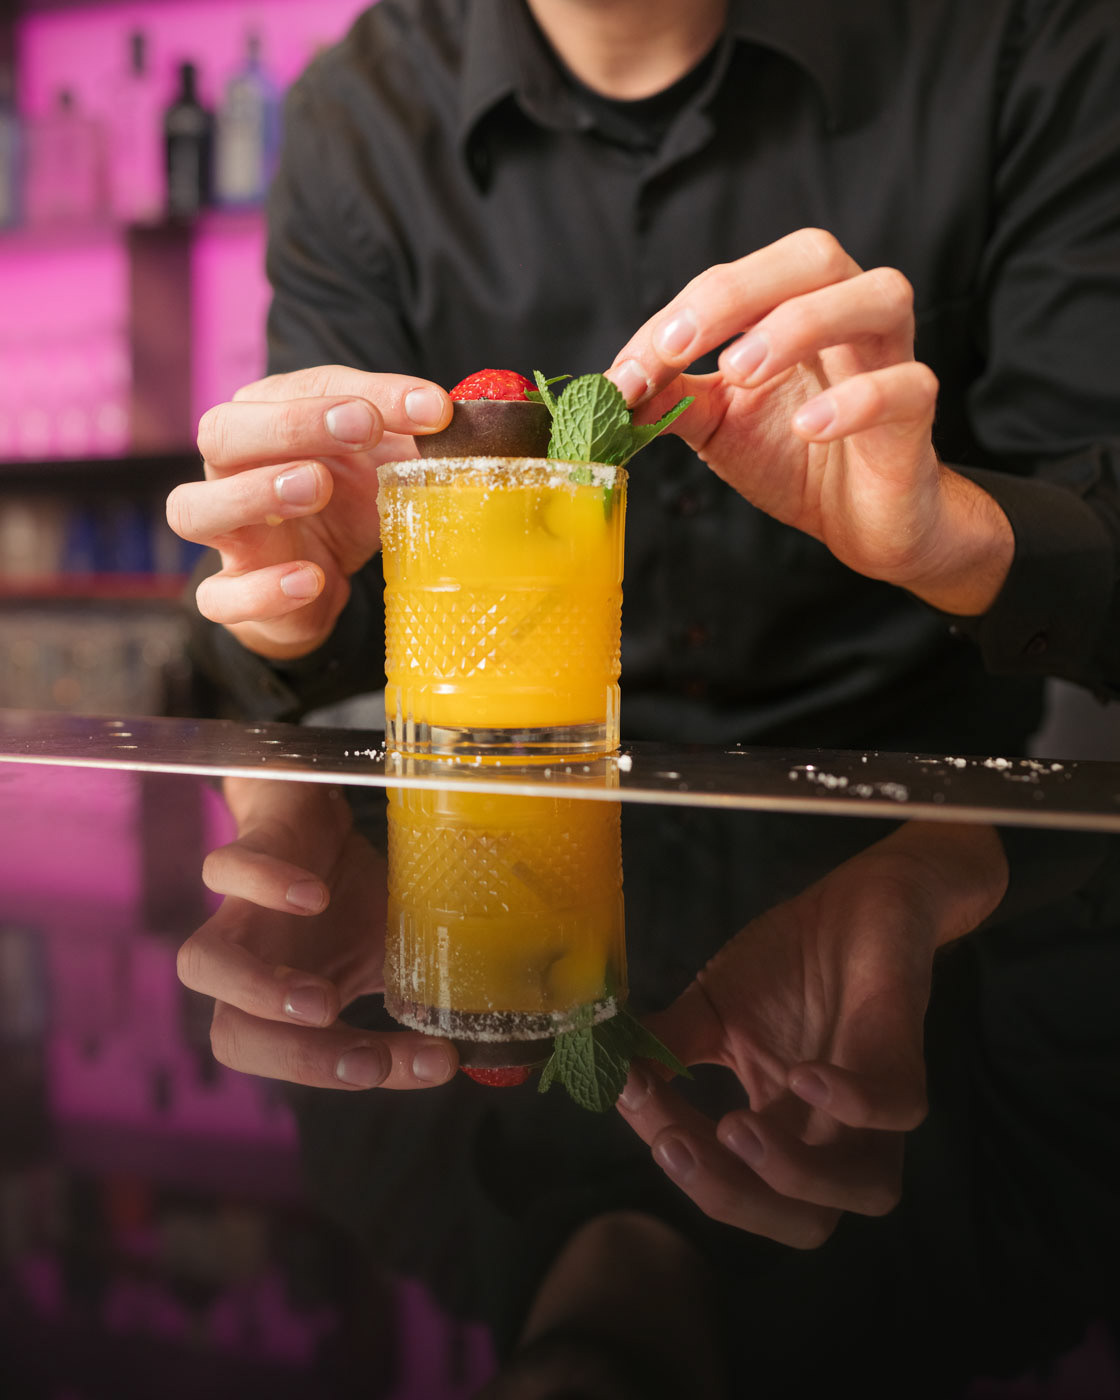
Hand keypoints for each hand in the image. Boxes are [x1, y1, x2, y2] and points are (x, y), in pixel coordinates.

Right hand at [166, 366, 451, 659]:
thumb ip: (417, 432)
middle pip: (222, 433)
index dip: (363, 391)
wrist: (320, 581)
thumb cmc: (346, 501)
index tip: (428, 408)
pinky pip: (218, 597)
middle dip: (292, 425)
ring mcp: (227, 536)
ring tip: (315, 487)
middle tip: (361, 427)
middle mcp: (230, 471)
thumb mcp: (386, 459)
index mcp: (265, 421)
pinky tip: (310, 579)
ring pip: (193, 508)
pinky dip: (262, 589)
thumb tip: (459, 415)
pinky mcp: (232, 595)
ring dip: (251, 495)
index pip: (298, 388)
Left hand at [175, 777, 457, 1090]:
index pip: (300, 1058)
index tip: (435, 1065)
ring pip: (201, 964)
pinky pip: (226, 871)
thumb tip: (477, 1041)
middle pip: (232, 1037)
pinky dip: (263, 885)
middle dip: (296, 1059)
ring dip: (256, 992)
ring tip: (321, 1004)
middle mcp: (252, 967)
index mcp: (282, 1004)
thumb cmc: (349, 901)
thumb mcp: (388, 953)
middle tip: (365, 1060)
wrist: (314, 821)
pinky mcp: (246, 851)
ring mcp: (242, 912)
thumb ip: (416, 996)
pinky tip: (314, 896)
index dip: (361, 1072)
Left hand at [606, 228, 1012, 614]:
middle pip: (813, 256)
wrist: (862, 522)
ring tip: (740, 373)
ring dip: (800, 324)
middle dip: (735, 293)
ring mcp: (892, 358)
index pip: (737, 280)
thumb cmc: (796, 456)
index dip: (678, 317)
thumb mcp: (718, 425)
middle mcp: (851, 313)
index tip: (628, 373)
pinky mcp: (917, 415)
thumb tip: (611, 388)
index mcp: (798, 304)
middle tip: (677, 349)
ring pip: (878, 296)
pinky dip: (855, 400)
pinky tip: (808, 428)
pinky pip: (906, 386)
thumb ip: (672, 399)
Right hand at [617, 822, 1007, 1246]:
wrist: (854, 903)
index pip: (729, 1181)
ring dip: (794, 1174)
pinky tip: (803, 1075)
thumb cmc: (786, 962)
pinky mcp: (905, 1057)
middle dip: (733, 1196)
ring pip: (867, 1190)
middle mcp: (835, 1138)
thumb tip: (598, 1076)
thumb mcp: (710, 1012)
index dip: (677, 1155)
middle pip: (803, 1223)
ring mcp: (877, 1105)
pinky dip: (852, 1104)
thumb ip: (662, 1048)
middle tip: (675, 1145)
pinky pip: (899, 1110)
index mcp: (784, 1136)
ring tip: (733, 1124)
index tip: (627, 1095)